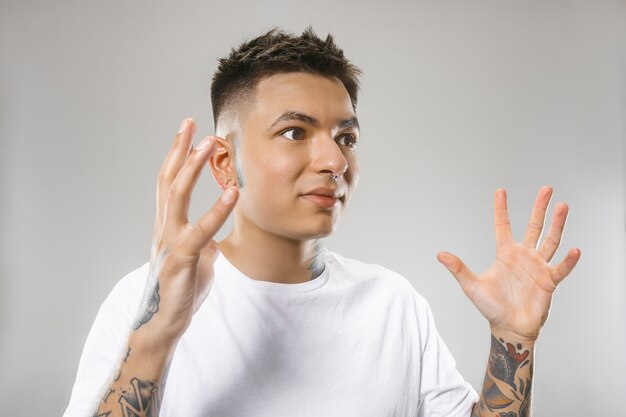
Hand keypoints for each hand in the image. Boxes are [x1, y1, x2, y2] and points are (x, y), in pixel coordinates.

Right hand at [134, 118, 237, 343]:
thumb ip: (202, 238)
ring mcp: (170, 241)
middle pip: (168, 179)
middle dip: (179, 149)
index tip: (188, 131)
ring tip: (208, 145)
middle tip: (191, 123)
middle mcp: (164, 227)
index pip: (169, 182)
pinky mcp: (181, 259)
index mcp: (168, 224)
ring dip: (191, 167)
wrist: (167, 321)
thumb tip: (214, 233)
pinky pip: (199, 230)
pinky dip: (216, 210)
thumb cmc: (183, 287)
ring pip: (176, 196)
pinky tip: (232, 193)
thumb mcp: (197, 255)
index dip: (177, 155)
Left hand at [437, 186, 579, 341]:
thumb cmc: (491, 307)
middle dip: (540, 207)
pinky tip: (575, 250)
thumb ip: (458, 268)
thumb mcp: (471, 286)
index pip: (503, 225)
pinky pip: (561, 268)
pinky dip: (568, 260)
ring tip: (563, 206)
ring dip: (557, 224)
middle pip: (534, 226)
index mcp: (505, 254)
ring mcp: (538, 267)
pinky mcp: (549, 281)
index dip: (501, 208)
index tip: (501, 191)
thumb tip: (440, 255)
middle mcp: (524, 256)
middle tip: (547, 189)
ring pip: (550, 240)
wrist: (508, 327)